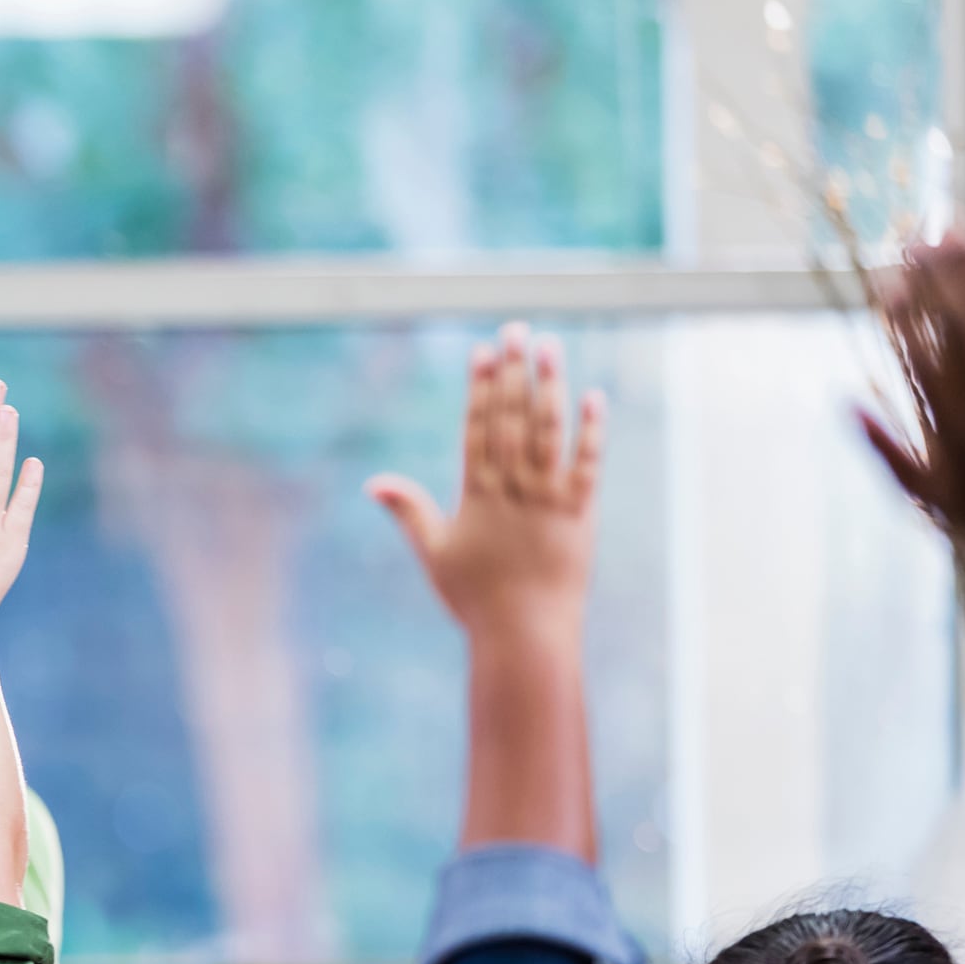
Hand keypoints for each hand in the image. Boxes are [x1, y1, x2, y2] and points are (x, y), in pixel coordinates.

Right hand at [368, 324, 604, 639]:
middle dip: (513, 371)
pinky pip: (589, 463)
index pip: (478, 428)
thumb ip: (408, 512)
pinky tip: (593, 397)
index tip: (483, 352)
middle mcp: (513, 489)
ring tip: (550, 347)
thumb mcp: (433, 554)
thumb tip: (372, 483)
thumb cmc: (475, 599)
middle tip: (516, 330)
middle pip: (512, 418)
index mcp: (477, 495)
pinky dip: (591, 430)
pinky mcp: (580, 513)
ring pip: (548, 431)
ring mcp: (548, 498)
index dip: (480, 387)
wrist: (525, 633)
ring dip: (550, 386)